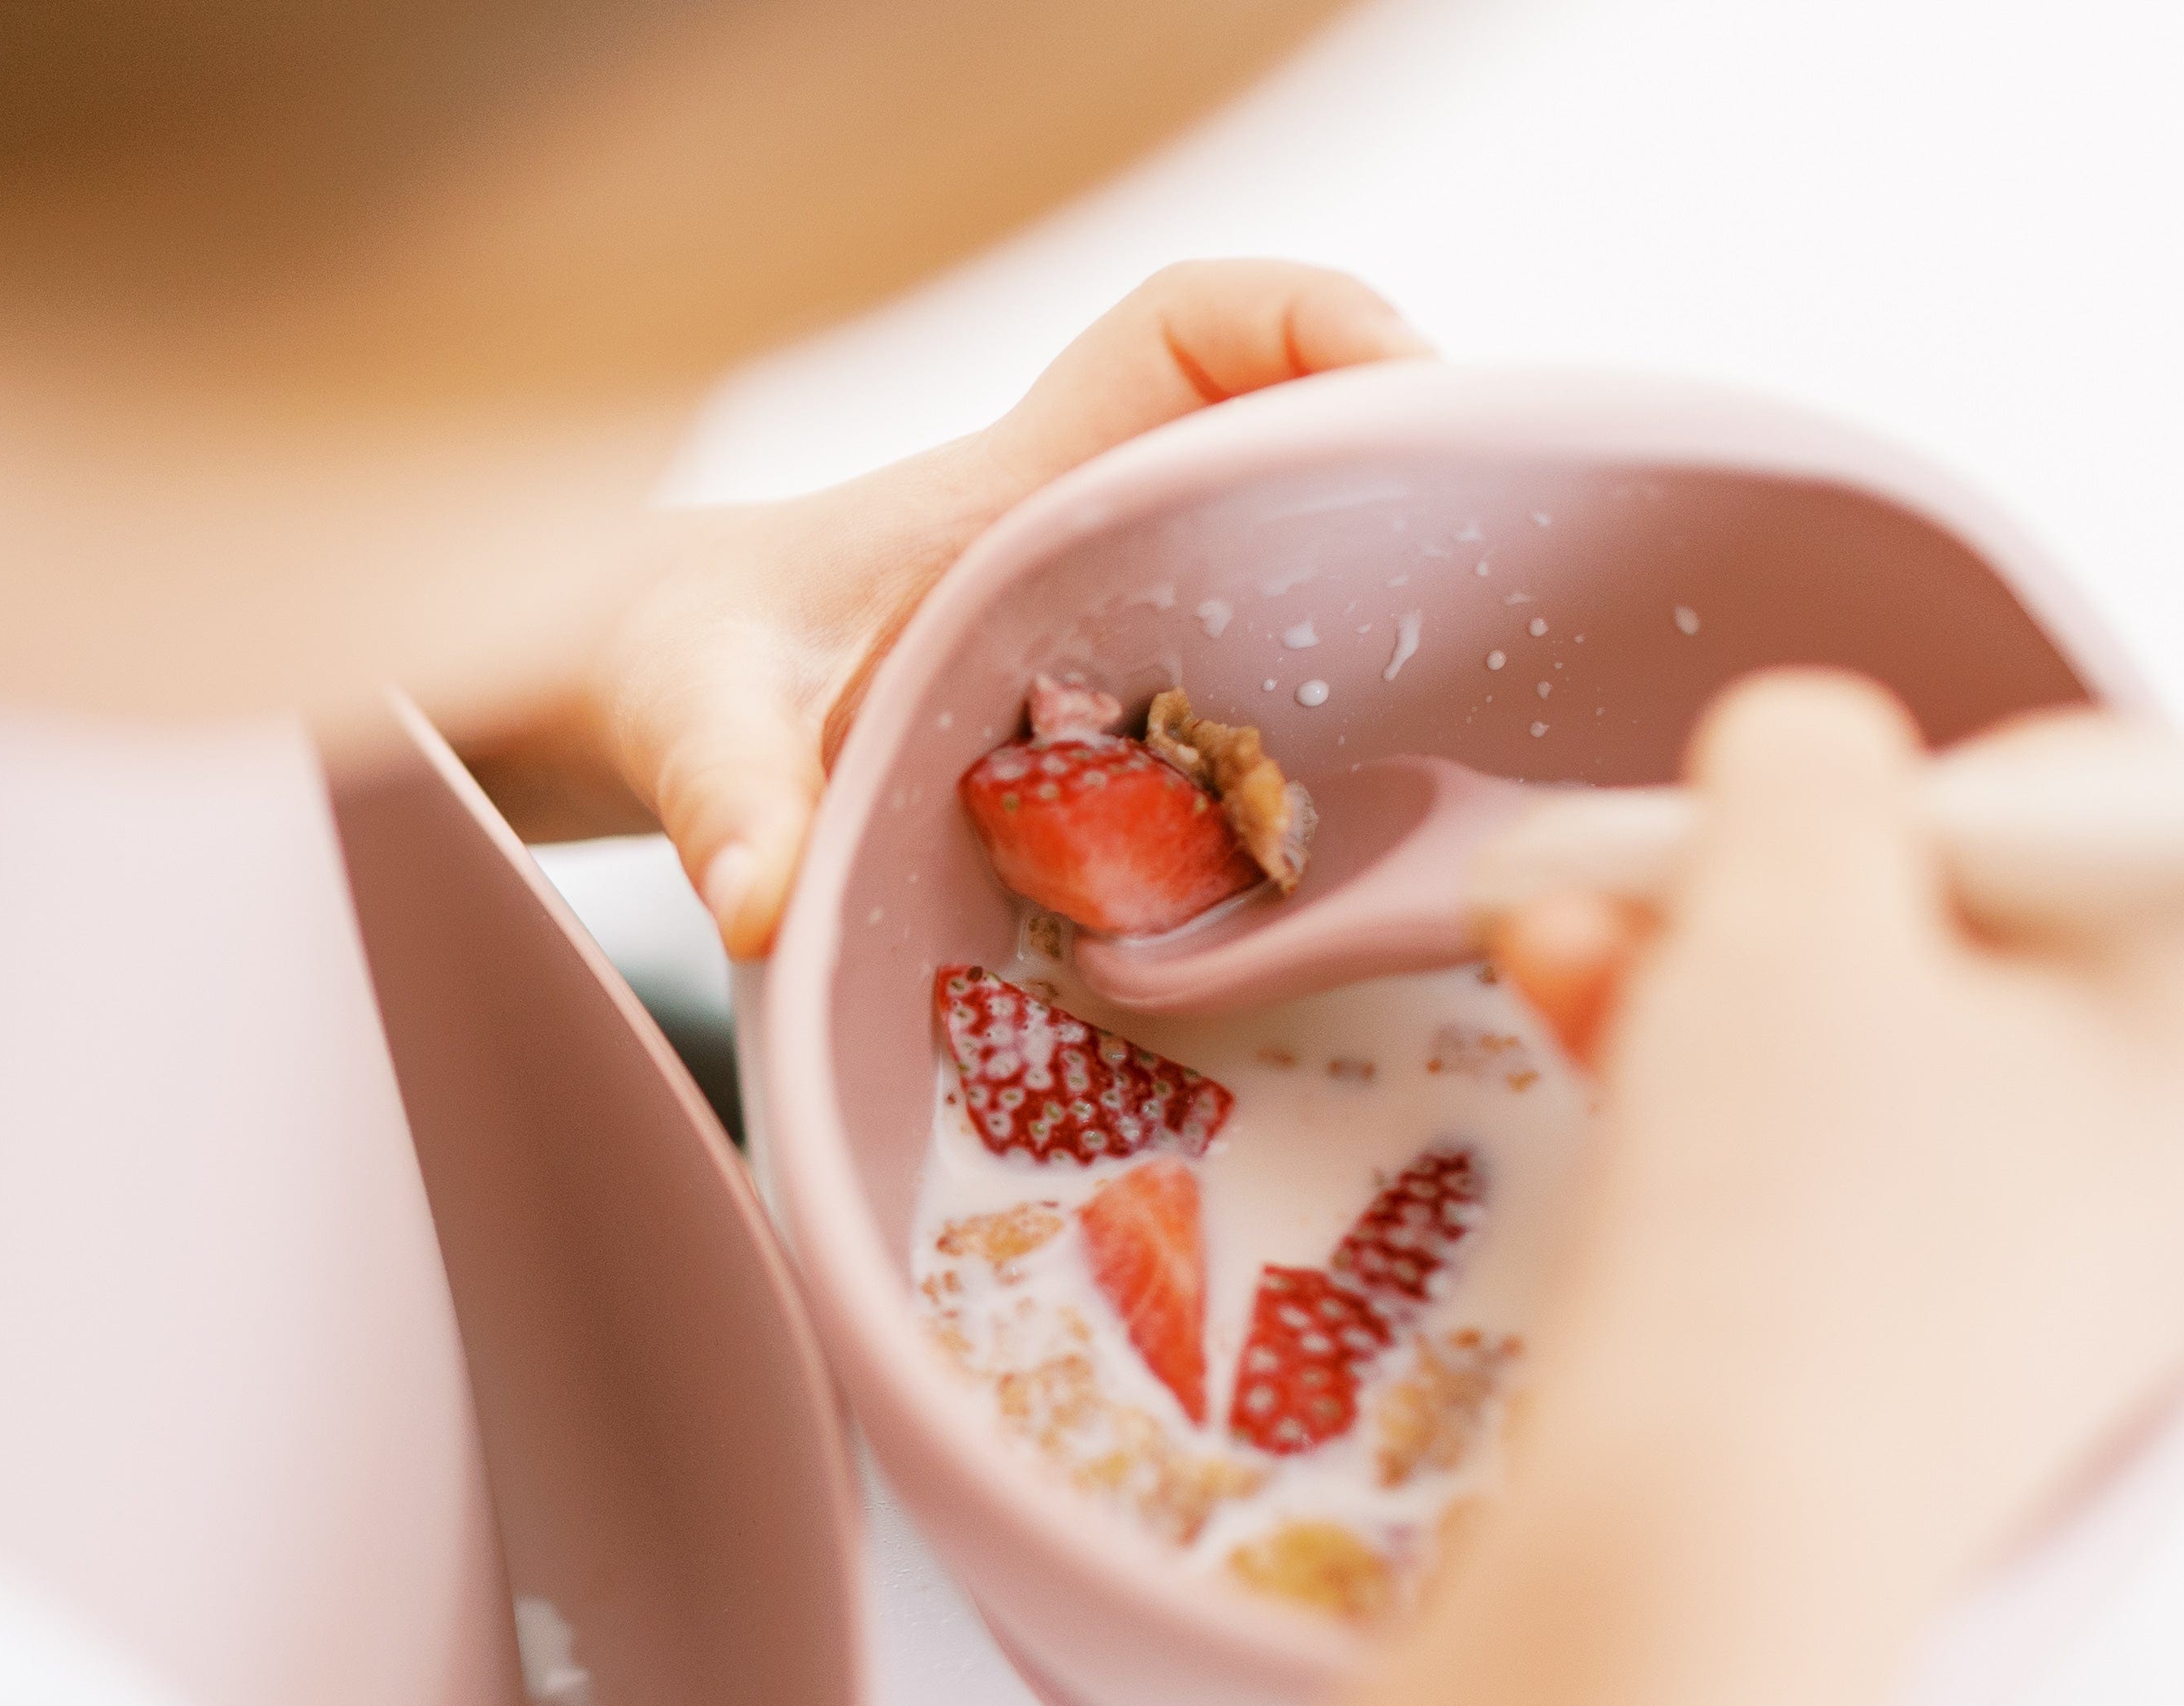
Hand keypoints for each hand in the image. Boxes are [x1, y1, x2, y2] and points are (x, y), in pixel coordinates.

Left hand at [583, 260, 1429, 955]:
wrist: (664, 697)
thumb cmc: (686, 664)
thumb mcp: (689, 722)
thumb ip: (725, 799)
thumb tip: (759, 900)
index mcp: (1012, 489)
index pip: (1192, 331)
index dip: (1311, 326)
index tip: (1408, 384)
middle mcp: (1097, 538)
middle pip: (1305, 449)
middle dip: (1421, 485)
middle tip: (1519, 586)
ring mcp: (1131, 629)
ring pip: (1313, 580)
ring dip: (1408, 623)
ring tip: (1505, 719)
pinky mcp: (1137, 722)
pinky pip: (1277, 697)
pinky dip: (1348, 739)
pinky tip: (1386, 838)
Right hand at [1490, 671, 2183, 1591]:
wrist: (1705, 1553)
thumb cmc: (1789, 1219)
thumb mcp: (1791, 895)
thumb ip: (1810, 757)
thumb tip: (1807, 765)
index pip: (2078, 803)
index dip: (1896, 785)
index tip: (1772, 839)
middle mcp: (2177, 1157)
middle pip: (1958, 931)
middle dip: (1759, 895)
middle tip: (1628, 893)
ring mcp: (2055, 1280)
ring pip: (1869, 1055)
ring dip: (1698, 983)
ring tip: (1556, 962)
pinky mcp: (1930, 1367)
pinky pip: (1830, 1179)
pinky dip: (1710, 1111)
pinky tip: (1588, 1060)